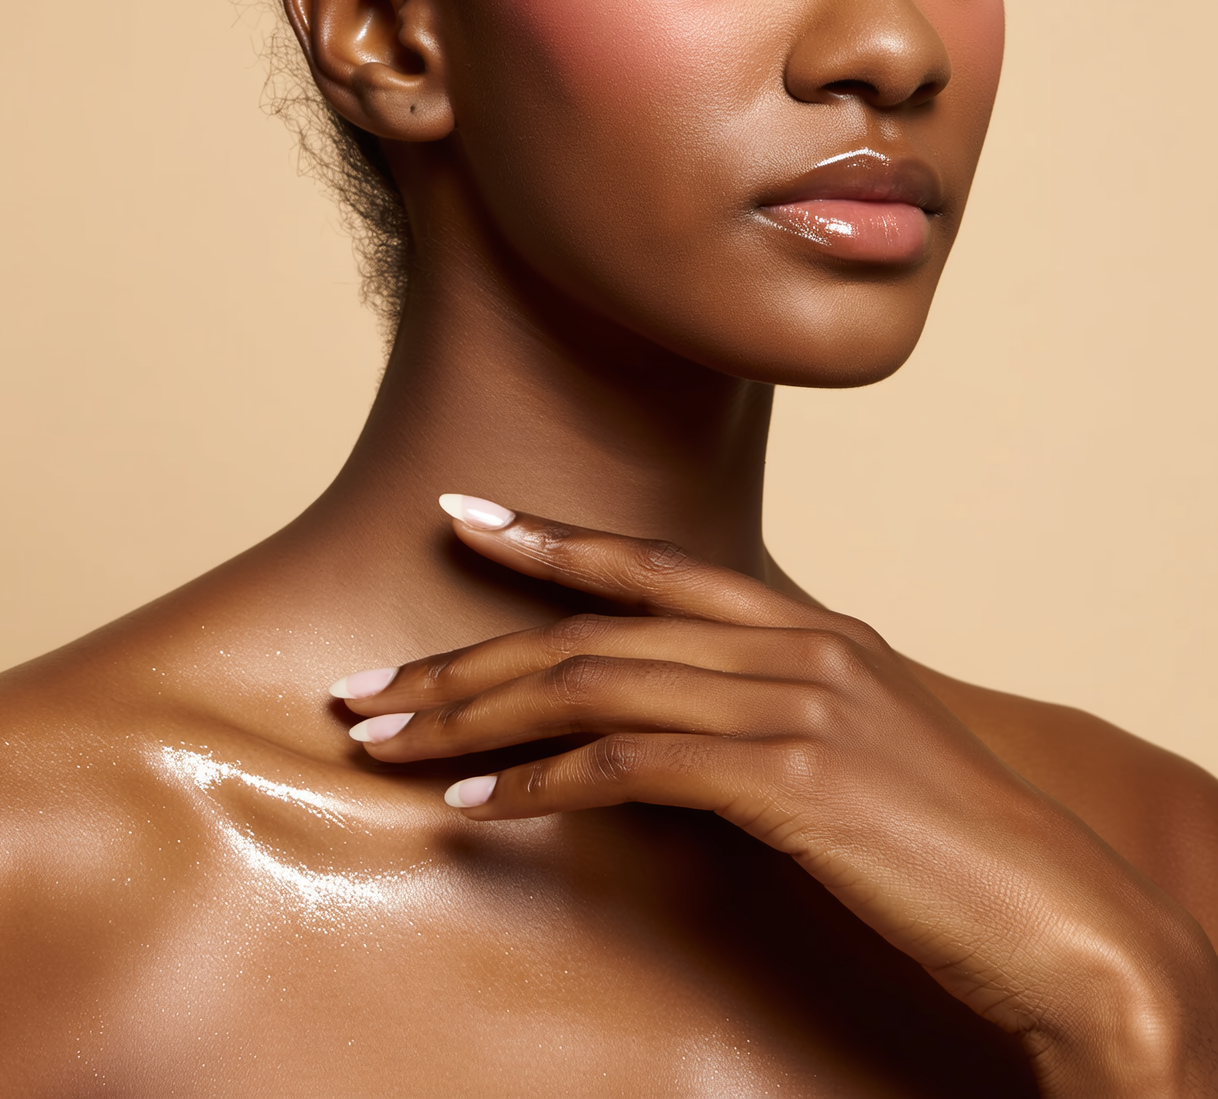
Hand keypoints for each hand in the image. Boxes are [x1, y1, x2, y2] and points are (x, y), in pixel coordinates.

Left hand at [332, 505, 1217, 1097]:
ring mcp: (791, 702)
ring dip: (473, 715)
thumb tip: (691, 723)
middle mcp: (794, 643)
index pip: (651, 565)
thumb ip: (781, 713)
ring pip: (591, 683)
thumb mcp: (869, 748)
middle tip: (368, 686)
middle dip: (466, 654)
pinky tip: (477, 808)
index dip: (549, 540)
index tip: (463, 518)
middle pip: (593, 626)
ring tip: (388, 742)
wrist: (1064, 914)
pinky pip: (629, 763)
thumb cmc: (963, 849)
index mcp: (811, 626)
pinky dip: (539, 784)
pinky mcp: (788, 777)